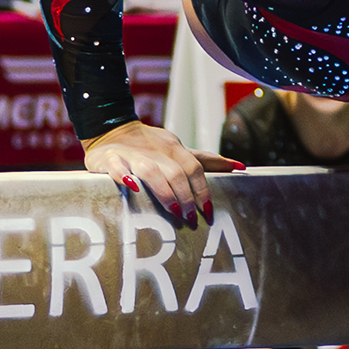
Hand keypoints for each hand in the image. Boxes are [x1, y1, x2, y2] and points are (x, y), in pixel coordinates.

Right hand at [81, 120, 242, 225]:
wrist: (111, 128)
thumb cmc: (150, 145)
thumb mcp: (179, 150)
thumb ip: (206, 161)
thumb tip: (239, 166)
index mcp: (174, 149)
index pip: (194, 169)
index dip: (203, 191)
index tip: (207, 212)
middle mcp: (156, 151)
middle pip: (176, 173)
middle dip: (186, 197)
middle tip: (190, 219)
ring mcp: (132, 154)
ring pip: (151, 171)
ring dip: (163, 191)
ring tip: (172, 210)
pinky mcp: (109, 158)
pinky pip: (116, 167)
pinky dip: (125, 177)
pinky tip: (133, 187)